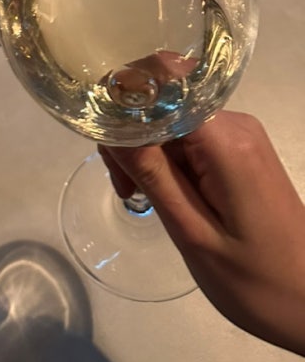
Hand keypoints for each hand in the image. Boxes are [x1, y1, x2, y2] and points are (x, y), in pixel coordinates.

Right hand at [101, 112, 304, 356]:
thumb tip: (110, 121)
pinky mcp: (238, 150)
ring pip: (170, 117)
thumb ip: (151, 171)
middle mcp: (234, 123)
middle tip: (125, 189)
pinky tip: (164, 193)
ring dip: (145, 149)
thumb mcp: (191, 232)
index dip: (125, 100)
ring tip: (141, 198)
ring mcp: (239, 134)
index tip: (106, 145)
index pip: (163, 80)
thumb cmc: (254, 281)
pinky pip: (187, 136)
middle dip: (131, 133)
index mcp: (225, 138)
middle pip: (163, 98)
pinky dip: (166, 159)